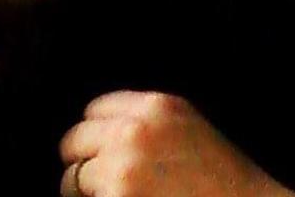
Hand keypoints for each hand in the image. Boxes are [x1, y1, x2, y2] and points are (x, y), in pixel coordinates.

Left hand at [59, 90, 294, 196]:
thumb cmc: (222, 176)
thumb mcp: (188, 125)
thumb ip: (149, 119)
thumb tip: (103, 131)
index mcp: (156, 106)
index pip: (94, 109)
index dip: (96, 134)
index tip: (101, 152)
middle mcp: (135, 130)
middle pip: (74, 140)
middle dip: (83, 162)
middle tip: (100, 184)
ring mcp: (123, 168)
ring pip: (72, 179)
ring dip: (87, 192)